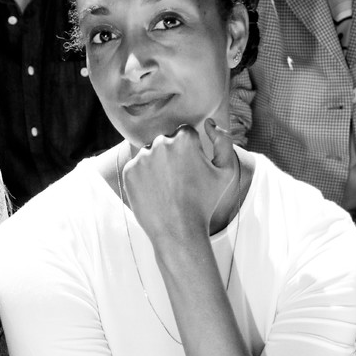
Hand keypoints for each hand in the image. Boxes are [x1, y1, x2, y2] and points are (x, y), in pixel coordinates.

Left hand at [122, 119, 236, 251]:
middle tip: (179, 182)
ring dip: (157, 165)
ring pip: (150, 154)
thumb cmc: (205, 203)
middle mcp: (161, 143)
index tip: (191, 170)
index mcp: (184, 138)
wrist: (178, 232)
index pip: (185, 133)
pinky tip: (154, 193)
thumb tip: (210, 123)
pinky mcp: (128, 171)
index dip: (190, 152)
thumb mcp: (226, 172)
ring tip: (167, 189)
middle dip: (172, 156)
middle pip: (166, 142)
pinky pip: (137, 168)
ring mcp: (142, 157)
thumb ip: (224, 141)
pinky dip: (143, 178)